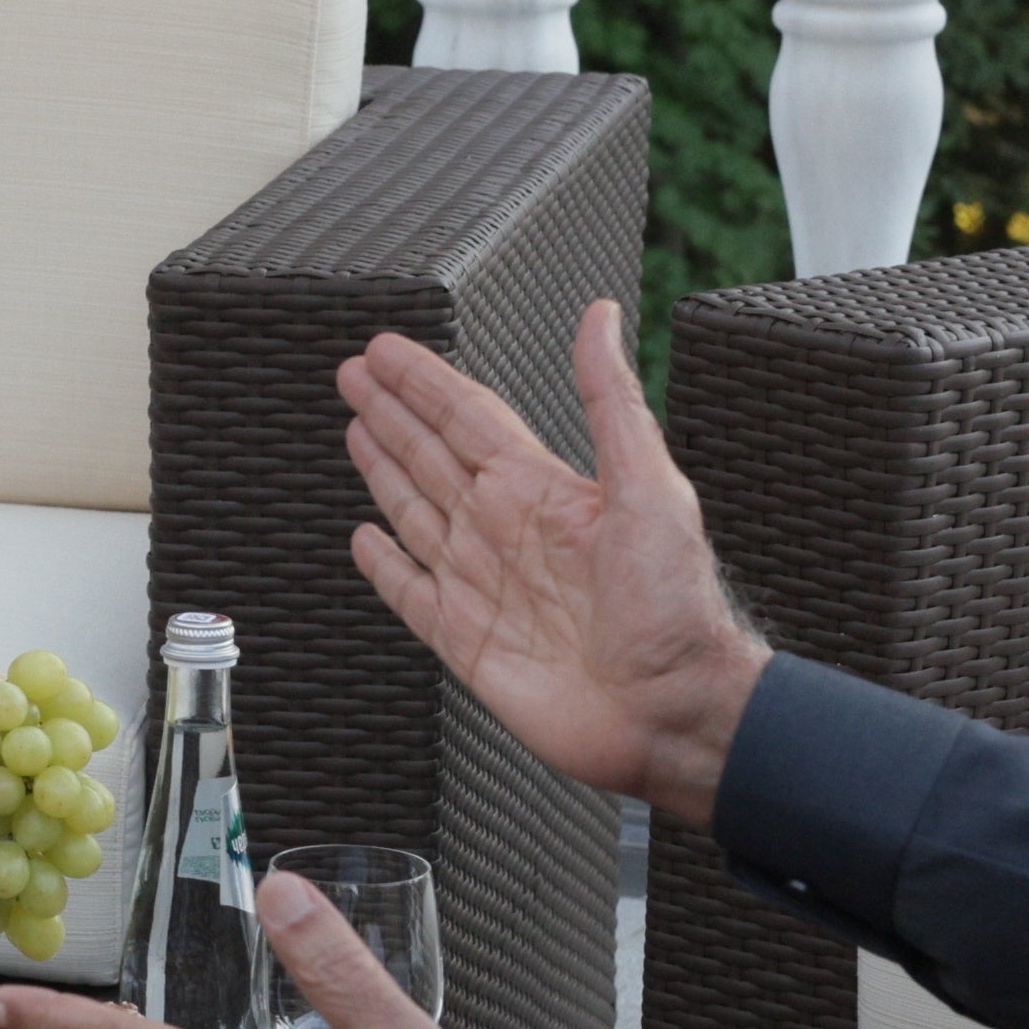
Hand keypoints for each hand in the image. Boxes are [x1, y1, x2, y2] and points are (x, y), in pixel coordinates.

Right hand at [341, 302, 769, 829]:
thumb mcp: (650, 486)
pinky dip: (384, 566)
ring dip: (383, 469)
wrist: (670, 709)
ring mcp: (483, 584)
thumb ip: (612, 399)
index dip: (425, 381)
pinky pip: (411, 594)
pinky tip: (366, 538)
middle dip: (392, 412)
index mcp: (544, 490)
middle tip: (353, 373)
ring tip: (354, 430)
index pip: (468, 417)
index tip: (386, 349)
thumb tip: (603, 318)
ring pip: (416, 511)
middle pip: (433, 455)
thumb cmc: (676, 607)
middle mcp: (508, 531)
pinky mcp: (466, 640)